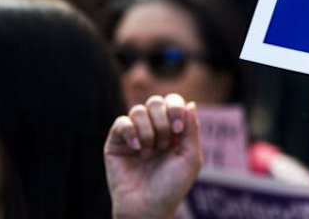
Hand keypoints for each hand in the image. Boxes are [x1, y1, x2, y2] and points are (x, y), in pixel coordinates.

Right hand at [105, 94, 202, 218]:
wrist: (148, 208)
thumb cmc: (171, 186)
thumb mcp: (191, 158)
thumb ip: (192, 130)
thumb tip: (190, 104)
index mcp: (173, 130)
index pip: (173, 102)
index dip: (175, 109)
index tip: (178, 131)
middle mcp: (154, 129)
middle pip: (156, 102)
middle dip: (162, 121)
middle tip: (163, 145)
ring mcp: (134, 135)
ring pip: (138, 110)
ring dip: (148, 131)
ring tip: (149, 153)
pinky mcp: (116, 142)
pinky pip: (121, 122)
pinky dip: (131, 132)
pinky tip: (137, 149)